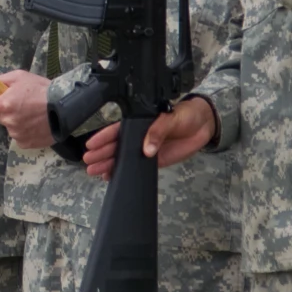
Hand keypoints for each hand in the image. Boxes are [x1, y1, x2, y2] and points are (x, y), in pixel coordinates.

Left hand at [0, 68, 54, 149]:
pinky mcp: (27, 144)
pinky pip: (21, 138)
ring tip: (34, 116)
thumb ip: (2, 81)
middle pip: (1, 118)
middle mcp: (8, 121)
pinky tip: (37, 125)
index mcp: (3, 105)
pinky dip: (27, 133)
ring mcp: (17, 134)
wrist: (65, 106)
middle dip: (8, 112)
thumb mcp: (20, 76)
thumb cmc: (42, 89)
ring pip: (12, 128)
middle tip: (24, 106)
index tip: (2, 102)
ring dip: (19, 123)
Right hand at [82, 98, 217, 178]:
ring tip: (94, 171)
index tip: (91, 145)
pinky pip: (136, 166)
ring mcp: (145, 149)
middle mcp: (138, 136)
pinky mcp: (155, 161)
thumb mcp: (170, 118)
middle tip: (88, 162)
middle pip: (115, 146)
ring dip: (108, 164)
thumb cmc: (185, 115)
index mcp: (139, 122)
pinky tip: (111, 176)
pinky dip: (124, 171)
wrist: (203, 127)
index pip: (117, 130)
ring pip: (122, 157)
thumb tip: (146, 149)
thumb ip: (158, 131)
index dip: (103, 138)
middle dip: (101, 154)